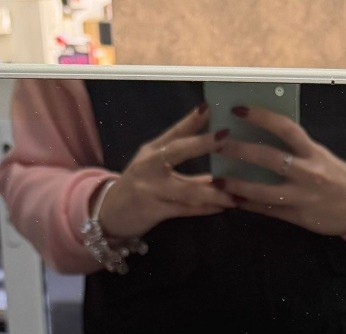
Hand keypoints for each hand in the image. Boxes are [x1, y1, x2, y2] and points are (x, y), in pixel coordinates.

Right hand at [97, 104, 233, 238]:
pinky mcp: (154, 210)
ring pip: (187, 189)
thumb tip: (218, 167)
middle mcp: (150, 165)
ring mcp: (151, 188)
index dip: (191, 120)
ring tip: (235, 193)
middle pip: (178, 151)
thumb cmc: (139, 188)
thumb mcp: (156, 171)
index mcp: (152, 151)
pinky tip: (221, 207)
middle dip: (203, 143)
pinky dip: (204, 209)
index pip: (174, 132)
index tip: (209, 107)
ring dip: (213, 192)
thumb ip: (186, 168)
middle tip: (225, 137)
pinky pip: (185, 209)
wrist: (110, 214)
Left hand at [215, 105, 345, 236]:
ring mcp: (302, 197)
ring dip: (238, 185)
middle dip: (240, 151)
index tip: (237, 109)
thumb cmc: (335, 175)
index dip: (260, 116)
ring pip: (264, 191)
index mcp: (313, 152)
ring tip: (218, 180)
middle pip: (269, 158)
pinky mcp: (298, 217)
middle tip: (217, 144)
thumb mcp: (319, 155)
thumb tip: (262, 133)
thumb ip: (295, 147)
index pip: (284, 127)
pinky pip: (268, 211)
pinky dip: (249, 205)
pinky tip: (233, 201)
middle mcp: (308, 173)